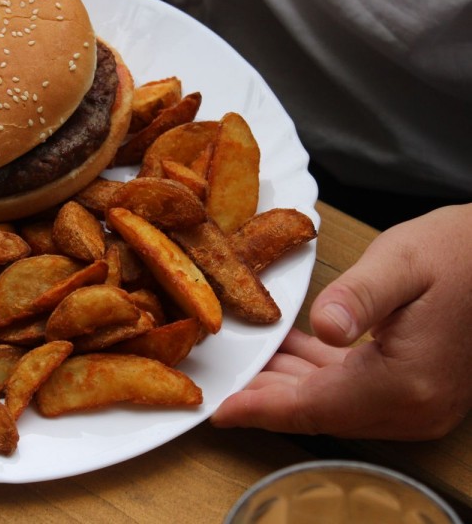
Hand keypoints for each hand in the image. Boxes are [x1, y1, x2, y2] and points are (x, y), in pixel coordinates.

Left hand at [211, 203, 471, 439]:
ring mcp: (418, 402)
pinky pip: (352, 390)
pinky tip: (286, 352)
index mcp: (405, 383)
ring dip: (287, 386)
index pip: (313, 408)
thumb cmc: (459, 251)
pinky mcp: (417, 388)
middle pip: (320, 413)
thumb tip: (326, 326)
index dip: (261, 410)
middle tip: (220, 385)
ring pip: (333, 404)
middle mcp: (413, 407)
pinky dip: (315, 374)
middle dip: (265, 400)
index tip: (218, 411)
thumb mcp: (402, 261)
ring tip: (245, 366)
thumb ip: (358, 296)